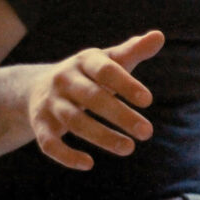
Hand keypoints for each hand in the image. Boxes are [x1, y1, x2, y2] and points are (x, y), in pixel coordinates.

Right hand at [27, 30, 164, 169]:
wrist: (40, 87)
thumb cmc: (89, 74)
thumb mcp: (109, 60)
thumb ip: (133, 51)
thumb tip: (159, 36)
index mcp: (85, 61)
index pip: (106, 71)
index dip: (126, 84)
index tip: (148, 100)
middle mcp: (64, 80)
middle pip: (93, 98)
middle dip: (120, 116)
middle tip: (147, 132)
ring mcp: (50, 103)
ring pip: (74, 122)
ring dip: (102, 137)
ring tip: (129, 148)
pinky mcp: (40, 125)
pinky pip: (49, 143)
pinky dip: (66, 155)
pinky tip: (88, 164)